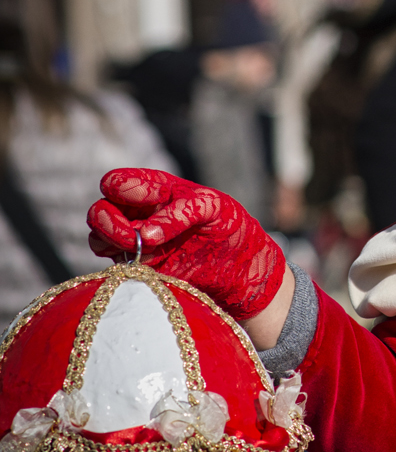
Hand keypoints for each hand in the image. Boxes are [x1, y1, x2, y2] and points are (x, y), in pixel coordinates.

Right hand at [88, 169, 286, 321]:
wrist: (242, 268)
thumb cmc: (229, 226)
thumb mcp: (213, 207)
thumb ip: (179, 213)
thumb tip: (145, 235)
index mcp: (155, 189)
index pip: (117, 182)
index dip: (122, 190)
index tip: (143, 202)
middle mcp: (139, 214)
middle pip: (99, 211)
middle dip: (108, 221)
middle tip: (133, 237)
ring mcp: (136, 242)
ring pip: (98, 239)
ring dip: (110, 243)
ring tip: (140, 251)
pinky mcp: (139, 269)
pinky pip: (113, 267)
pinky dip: (118, 265)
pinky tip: (142, 266)